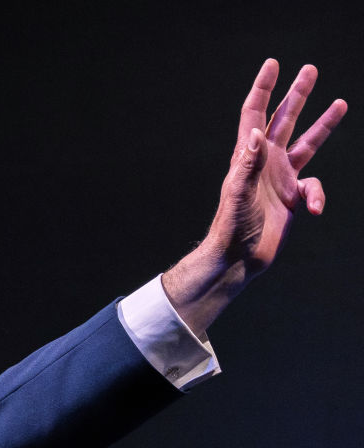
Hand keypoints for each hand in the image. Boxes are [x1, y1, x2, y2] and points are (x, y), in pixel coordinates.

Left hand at [163, 59, 346, 334]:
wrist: (239, 258)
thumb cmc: (230, 227)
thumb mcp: (236, 193)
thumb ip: (246, 163)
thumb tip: (256, 132)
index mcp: (248, 156)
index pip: (255, 114)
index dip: (263, 89)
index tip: (272, 64)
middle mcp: (266, 162)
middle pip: (285, 120)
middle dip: (297, 95)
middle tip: (309, 69)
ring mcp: (281, 179)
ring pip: (308, 144)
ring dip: (323, 124)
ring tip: (341, 102)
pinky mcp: (294, 198)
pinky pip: (315, 188)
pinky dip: (319, 196)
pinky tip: (313, 209)